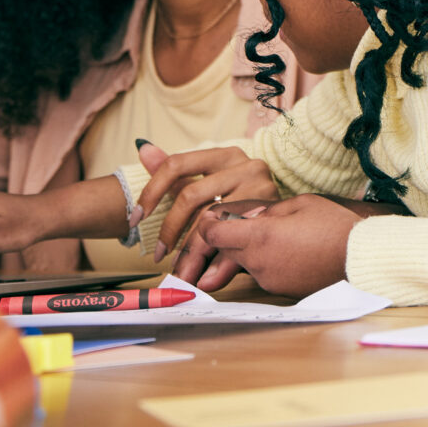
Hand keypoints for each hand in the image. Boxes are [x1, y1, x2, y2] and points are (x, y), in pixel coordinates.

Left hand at [132, 142, 278, 260]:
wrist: (291, 217)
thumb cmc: (242, 199)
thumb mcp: (209, 182)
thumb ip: (176, 170)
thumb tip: (143, 147)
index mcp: (226, 155)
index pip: (177, 164)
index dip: (151, 191)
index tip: (136, 218)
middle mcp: (247, 167)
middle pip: (191, 197)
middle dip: (170, 232)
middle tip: (159, 257)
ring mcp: (262, 192)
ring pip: (212, 222)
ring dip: (191, 253)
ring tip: (179, 274)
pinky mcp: (272, 218)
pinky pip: (235, 242)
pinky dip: (218, 264)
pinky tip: (206, 279)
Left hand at [174, 194, 360, 296]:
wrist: (360, 257)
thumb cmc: (334, 226)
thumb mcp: (299, 204)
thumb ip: (264, 210)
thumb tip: (241, 216)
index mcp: (261, 236)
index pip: (213, 234)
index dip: (208, 224)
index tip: (213, 217)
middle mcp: (259, 262)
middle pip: (224, 249)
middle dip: (228, 236)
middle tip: (246, 223)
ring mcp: (269, 279)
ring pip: (243, 262)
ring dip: (248, 249)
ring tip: (275, 237)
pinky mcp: (279, 290)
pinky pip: (261, 273)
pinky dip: (266, 262)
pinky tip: (288, 252)